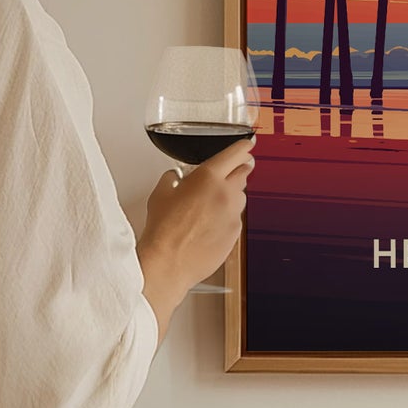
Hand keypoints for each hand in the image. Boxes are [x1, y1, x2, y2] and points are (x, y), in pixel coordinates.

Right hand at [137, 137, 254, 337]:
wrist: (169, 262)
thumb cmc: (163, 230)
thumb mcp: (160, 193)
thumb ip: (172, 179)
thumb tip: (175, 177)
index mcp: (208, 177)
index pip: (235, 153)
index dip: (243, 147)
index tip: (247, 145)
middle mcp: (226, 193)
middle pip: (244, 173)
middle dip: (239, 169)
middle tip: (231, 171)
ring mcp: (234, 215)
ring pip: (240, 197)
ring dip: (231, 195)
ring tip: (210, 204)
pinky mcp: (235, 234)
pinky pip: (236, 219)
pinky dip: (227, 217)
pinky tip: (209, 225)